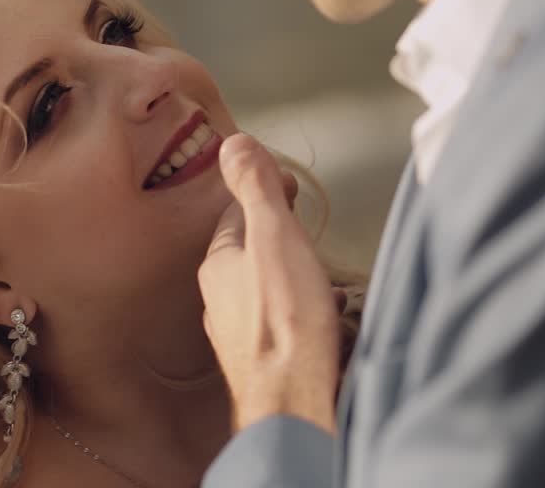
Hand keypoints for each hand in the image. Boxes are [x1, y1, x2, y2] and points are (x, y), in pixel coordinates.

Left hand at [198, 134, 340, 433]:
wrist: (293, 402)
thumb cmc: (285, 319)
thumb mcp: (272, 236)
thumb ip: (254, 188)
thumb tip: (233, 143)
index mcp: (218, 265)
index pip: (236, 216)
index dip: (264, 196)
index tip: (290, 188)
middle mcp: (220, 301)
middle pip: (252, 255)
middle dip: (282, 241)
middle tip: (310, 235)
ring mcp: (240, 336)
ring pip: (269, 292)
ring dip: (295, 280)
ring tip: (324, 280)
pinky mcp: (264, 365)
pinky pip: (284, 327)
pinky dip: (304, 316)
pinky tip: (325, 322)